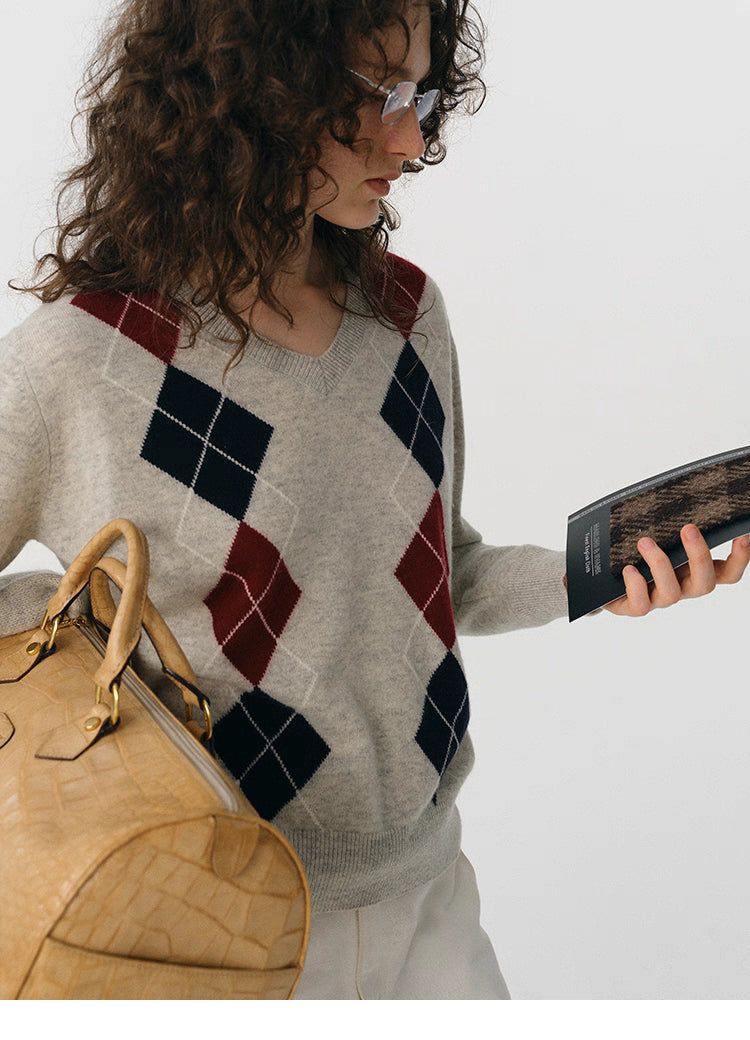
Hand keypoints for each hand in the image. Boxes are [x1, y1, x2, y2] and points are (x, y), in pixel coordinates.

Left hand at [604, 524, 749, 616]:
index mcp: (694, 571)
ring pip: (671, 593)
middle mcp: (681, 587)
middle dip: (699, 555)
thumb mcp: (659, 535)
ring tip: (644, 541)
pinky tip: (629, 569)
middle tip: (688, 528)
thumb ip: (672, 523)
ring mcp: (658, 599)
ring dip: (660, 564)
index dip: (740, 559)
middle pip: (705, 584)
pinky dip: (636, 586)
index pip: (728, 574)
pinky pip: (640, 605)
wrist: (604, 578)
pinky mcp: (633, 607)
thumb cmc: (638, 550)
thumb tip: (683, 490)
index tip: (742, 535)